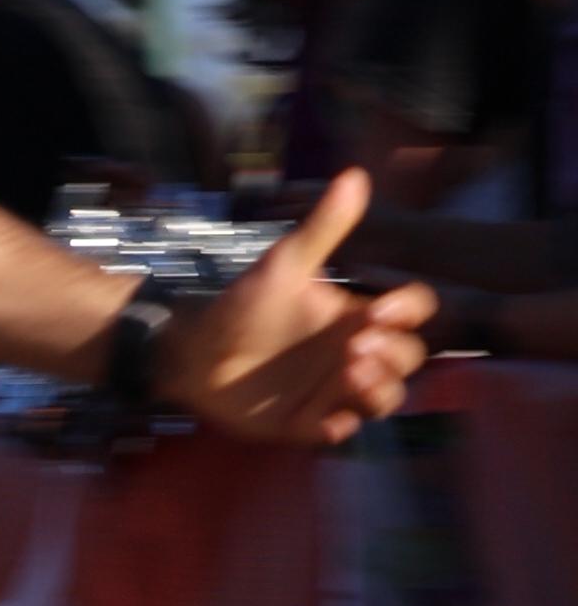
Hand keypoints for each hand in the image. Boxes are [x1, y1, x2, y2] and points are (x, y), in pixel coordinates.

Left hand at [151, 172, 434, 447]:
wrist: (192, 350)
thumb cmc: (241, 305)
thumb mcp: (283, 265)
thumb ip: (323, 227)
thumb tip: (355, 175)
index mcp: (357, 313)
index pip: (413, 310)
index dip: (408, 310)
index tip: (381, 307)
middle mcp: (356, 352)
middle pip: (409, 356)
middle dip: (395, 352)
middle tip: (357, 345)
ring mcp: (337, 389)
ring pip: (387, 396)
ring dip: (380, 389)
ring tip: (351, 373)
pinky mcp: (310, 421)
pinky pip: (341, 430)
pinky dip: (340, 427)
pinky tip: (328, 421)